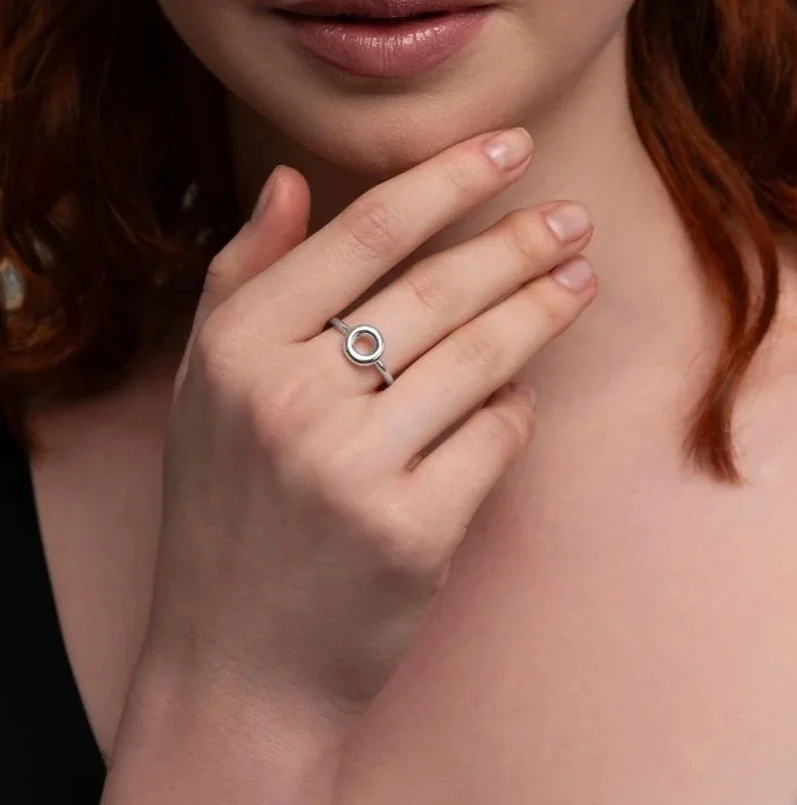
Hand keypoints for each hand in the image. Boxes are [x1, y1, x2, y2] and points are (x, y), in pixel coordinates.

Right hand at [148, 127, 595, 726]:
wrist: (238, 658)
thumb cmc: (226, 509)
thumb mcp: (208, 386)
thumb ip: (243, 276)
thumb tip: (287, 180)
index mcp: (239, 349)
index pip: (365, 233)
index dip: (449, 178)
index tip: (510, 146)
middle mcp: (289, 401)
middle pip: (437, 290)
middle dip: (520, 243)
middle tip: (573, 218)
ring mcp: (353, 471)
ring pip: (483, 358)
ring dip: (542, 310)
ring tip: (580, 278)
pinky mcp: (411, 533)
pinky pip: (495, 438)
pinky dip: (515, 408)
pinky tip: (520, 391)